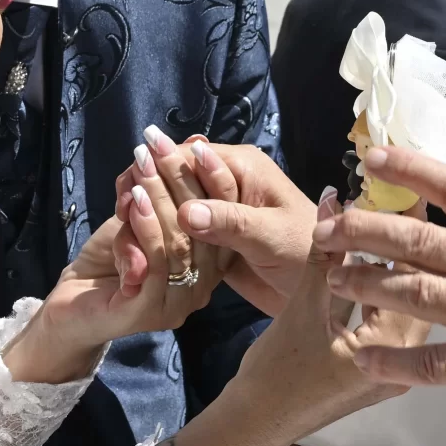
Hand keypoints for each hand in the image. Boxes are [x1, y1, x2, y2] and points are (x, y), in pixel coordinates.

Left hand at [10, 158, 216, 381]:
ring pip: (180, 244)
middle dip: (181, 180)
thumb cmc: (109, 260)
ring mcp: (177, 304)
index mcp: (209, 265)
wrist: (70, 306)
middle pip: (205, 228)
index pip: (225, 219)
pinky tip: (134, 200)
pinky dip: (146, 227)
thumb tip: (186, 143)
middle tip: (161, 145)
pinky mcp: (148, 314)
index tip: (195, 143)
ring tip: (143, 166)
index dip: (214, 179)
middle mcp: (202, 288)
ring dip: (160, 198)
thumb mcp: (138, 217)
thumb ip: (159, 192)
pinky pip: (156, 265)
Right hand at [120, 137, 315, 316]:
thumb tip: (186, 212)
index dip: (154, 169)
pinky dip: (158, 241)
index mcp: (240, 167)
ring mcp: (215, 211)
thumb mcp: (272, 235)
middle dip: (143, 190)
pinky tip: (140, 256)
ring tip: (126, 234)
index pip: (186, 156)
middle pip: (171, 177)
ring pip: (169, 205)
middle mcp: (224, 183)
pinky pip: (177, 234)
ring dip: (146, 217)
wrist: (323, 289)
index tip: (128, 192)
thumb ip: (231, 222)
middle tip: (121, 212)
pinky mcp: (210, 239)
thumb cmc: (309, 252)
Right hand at [165, 189, 409, 445]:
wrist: (255, 424)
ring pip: (406, 307)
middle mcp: (404, 363)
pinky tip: (376, 264)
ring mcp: (395, 371)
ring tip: (391, 226)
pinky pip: (393, 322)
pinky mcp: (382, 372)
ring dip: (396, 270)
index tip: (410, 193)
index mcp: (391, 349)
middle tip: (404, 202)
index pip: (411, 278)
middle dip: (407, 248)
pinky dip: (385, 293)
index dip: (408, 232)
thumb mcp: (302, 307)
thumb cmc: (275, 372)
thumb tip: (336, 200)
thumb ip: (323, 254)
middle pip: (417, 293)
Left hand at [320, 145, 445, 445]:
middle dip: (366, 232)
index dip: (409, 170)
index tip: (373, 157)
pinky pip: (436, 364)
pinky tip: (365, 358)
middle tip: (329, 226)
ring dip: (369, 286)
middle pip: (420, 241)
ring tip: (335, 279)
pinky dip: (396, 362)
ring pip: (417, 294)